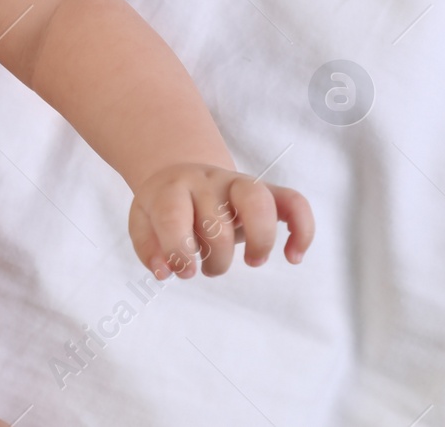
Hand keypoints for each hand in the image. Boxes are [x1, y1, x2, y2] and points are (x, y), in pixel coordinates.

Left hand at [127, 163, 314, 278]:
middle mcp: (207, 181)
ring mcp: (238, 183)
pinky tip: (294, 256)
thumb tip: (165, 271)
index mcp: (172, 189)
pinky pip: (294, 201)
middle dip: (214, 257)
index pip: (172, 216)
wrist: (184, 173)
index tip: (185, 271)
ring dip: (259, 239)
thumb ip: (148, 248)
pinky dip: (302, 228)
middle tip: (209, 268)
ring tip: (253, 262)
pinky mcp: (266, 191)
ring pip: (258, 200)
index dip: (177, 250)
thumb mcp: (142, 222)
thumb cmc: (164, 207)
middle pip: (216, 219)